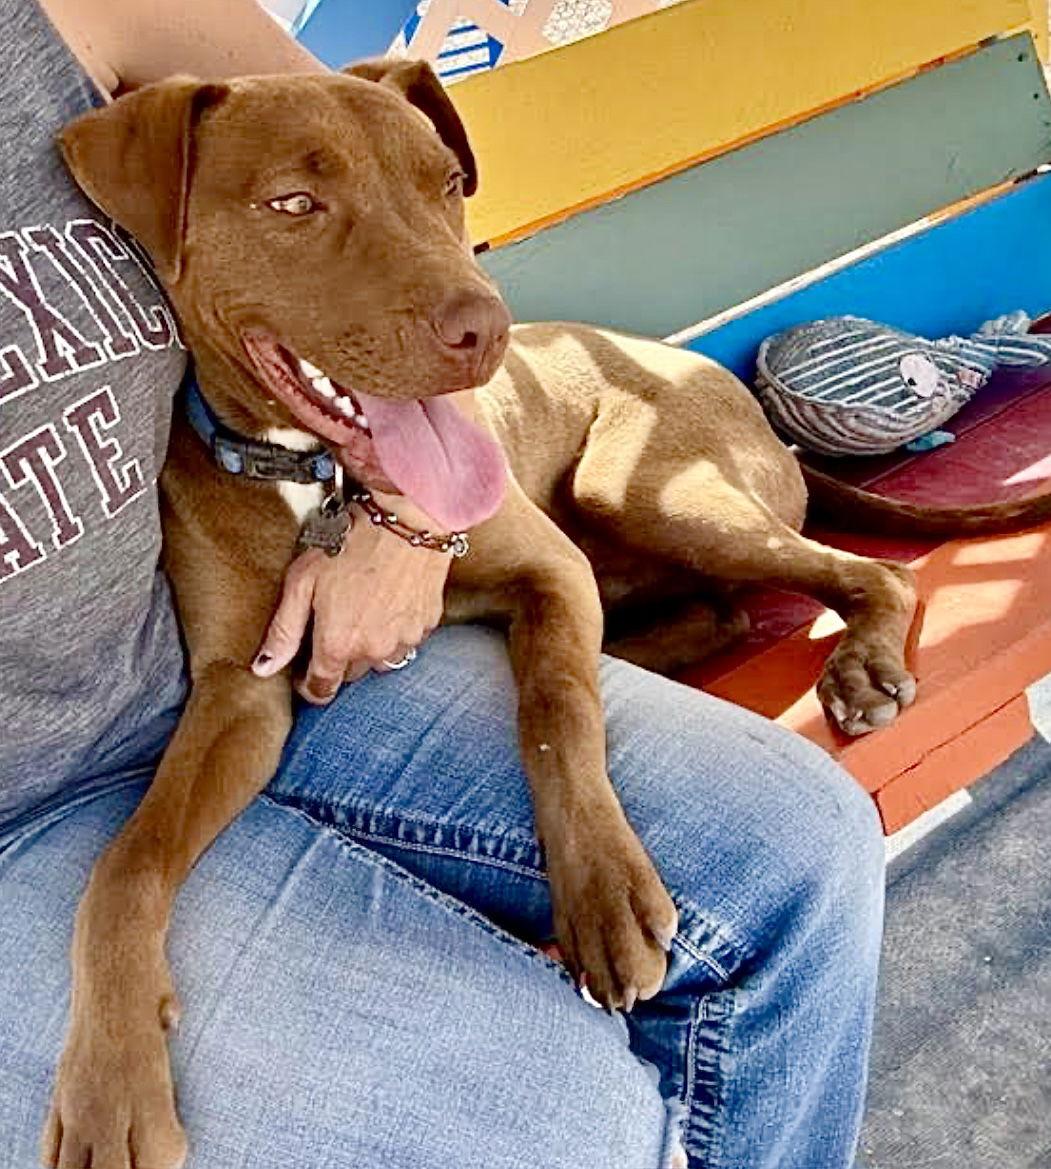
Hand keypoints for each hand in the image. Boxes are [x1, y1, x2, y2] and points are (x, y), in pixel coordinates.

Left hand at [252, 495, 450, 702]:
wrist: (406, 521)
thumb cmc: (349, 544)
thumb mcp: (302, 582)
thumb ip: (283, 631)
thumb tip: (262, 669)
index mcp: (338, 644)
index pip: (321, 690)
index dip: (308, 684)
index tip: (303, 670)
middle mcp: (373, 651)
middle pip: (350, 676)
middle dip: (337, 659)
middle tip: (331, 625)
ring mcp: (403, 640)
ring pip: (380, 661)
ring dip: (368, 647)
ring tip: (362, 612)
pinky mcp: (426, 625)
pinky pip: (405, 641)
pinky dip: (394, 630)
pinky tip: (387, 602)